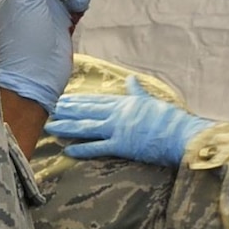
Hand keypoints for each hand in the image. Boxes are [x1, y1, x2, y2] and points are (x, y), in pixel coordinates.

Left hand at [47, 74, 212, 164]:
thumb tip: (131, 79)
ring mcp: (117, 130)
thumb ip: (138, 91)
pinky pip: (97, 148)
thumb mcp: (151, 100)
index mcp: (124, 103)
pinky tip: (67, 149)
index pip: (96, 101)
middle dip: (66, 111)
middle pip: (86, 112)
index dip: (78, 100)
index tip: (63, 99)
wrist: (180, 133)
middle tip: (48, 109)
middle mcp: (117, 115)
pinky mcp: (121, 146)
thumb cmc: (169, 119)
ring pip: (86, 128)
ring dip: (67, 127)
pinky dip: (81, 148)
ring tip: (51, 127)